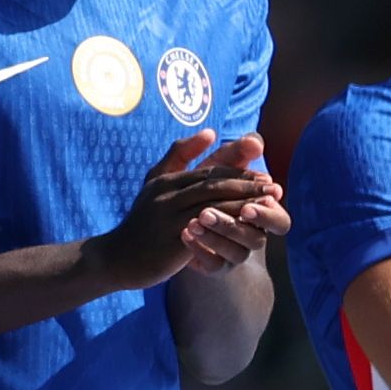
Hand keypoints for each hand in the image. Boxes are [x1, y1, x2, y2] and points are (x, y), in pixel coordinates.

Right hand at [95, 133, 281, 287]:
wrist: (117, 258)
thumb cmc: (142, 221)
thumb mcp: (155, 183)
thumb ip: (180, 155)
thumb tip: (210, 132)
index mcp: (166, 179)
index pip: (210, 170)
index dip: (240, 172)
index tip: (265, 176)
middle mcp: (167, 194)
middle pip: (214, 183)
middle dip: (248, 184)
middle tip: (273, 187)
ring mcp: (169, 217)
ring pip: (213, 205)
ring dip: (244, 203)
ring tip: (268, 205)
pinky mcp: (172, 240)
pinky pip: (206, 229)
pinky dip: (229, 225)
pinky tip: (248, 228)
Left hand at [179, 165, 288, 273]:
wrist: (175, 231)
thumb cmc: (202, 195)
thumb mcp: (213, 172)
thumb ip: (234, 154)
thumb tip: (255, 141)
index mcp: (259, 215)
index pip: (277, 217)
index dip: (267, 211)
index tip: (250, 203)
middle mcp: (252, 236)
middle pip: (259, 237)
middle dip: (239, 225)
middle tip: (220, 212)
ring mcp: (233, 253)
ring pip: (237, 251)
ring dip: (218, 234)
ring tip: (194, 221)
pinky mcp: (214, 266)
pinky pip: (213, 263)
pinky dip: (200, 249)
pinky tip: (185, 234)